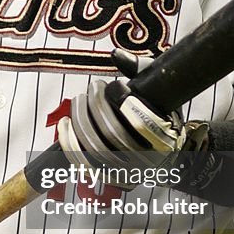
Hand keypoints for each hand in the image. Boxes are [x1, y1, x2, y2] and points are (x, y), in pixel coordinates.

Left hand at [56, 51, 218, 189]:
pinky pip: (86, 165)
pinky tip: (65, 125)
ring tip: (77, 103)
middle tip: (89, 90)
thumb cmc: (154, 101)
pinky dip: (71, 145)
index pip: (142, 121)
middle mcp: (153, 159)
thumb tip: (116, 56)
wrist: (158, 133)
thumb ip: (136, 66)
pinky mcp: (114, 177)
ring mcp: (132, 172)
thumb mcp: (152, 80)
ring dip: (80, 123)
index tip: (109, 84)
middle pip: (115, 134)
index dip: (121, 101)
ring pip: (97, 150)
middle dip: (95, 107)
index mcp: (168, 136)